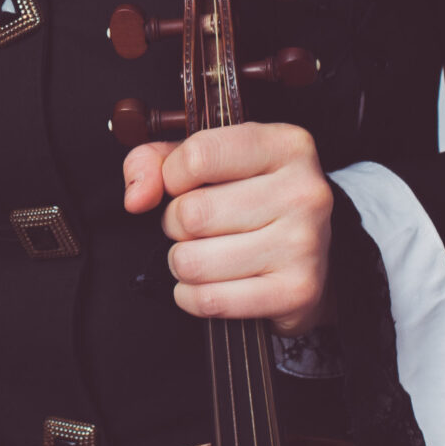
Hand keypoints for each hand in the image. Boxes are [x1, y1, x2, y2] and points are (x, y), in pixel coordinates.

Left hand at [123, 122, 334, 336]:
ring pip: (193, 261)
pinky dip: (194, 297)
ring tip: (206, 255)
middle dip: (177, 226)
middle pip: (191, 214)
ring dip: (184, 264)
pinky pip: (210, 299)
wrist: (307, 260)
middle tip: (198, 228)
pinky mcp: (297, 291)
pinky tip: (211, 284)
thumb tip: (137, 199)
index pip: (199, 156)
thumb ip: (155, 161)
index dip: (173, 177)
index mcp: (285, 146)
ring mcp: (304, 243)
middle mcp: (303, 191)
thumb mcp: (205, 163)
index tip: (183, 186)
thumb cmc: (248, 202)